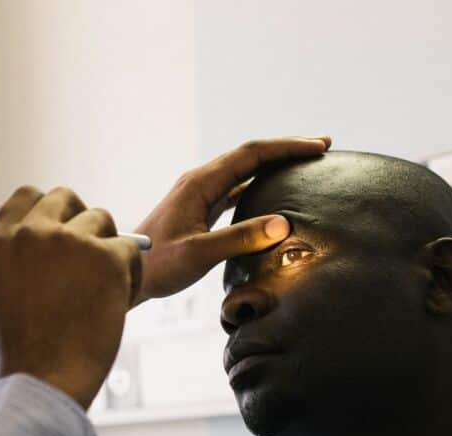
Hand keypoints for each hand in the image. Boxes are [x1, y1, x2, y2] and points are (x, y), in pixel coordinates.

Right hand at [0, 186, 141, 408]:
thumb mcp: (2, 290)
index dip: (48, 209)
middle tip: (90, 255)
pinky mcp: (107, 257)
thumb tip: (47, 231)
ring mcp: (70, 241)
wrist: (43, 377)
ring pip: (102, 219)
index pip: (27, 195)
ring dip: (107, 246)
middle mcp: (33, 232)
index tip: (59, 229)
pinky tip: (117, 301)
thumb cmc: (24, 346)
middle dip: (80, 221)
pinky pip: (129, 248)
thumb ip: (19, 256)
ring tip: (103, 287)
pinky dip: (130, 272)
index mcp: (1, 240)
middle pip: (66, 197)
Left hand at [133, 136, 330, 303]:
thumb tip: (283, 224)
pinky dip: (260, 184)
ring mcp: (199, 194)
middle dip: (286, 149)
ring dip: (274, 165)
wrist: (128, 274)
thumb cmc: (158, 265)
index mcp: (200, 183)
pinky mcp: (199, 209)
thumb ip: (240, 238)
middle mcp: (200, 182)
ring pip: (243, 171)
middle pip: (250, 156)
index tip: (319, 146)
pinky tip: (275, 190)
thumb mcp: (200, 253)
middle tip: (323, 146)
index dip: (287, 147)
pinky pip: (235, 188)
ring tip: (305, 163)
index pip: (251, 154)